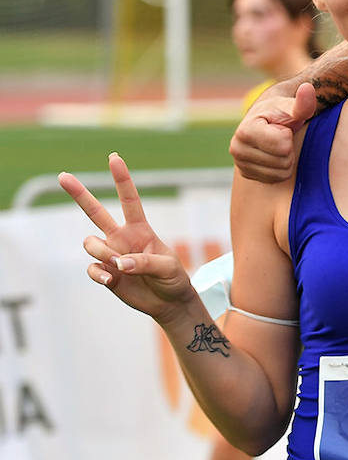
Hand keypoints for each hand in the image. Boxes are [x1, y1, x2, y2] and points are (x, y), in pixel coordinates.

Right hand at [59, 153, 195, 323]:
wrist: (168, 302)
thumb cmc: (173, 279)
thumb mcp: (167, 268)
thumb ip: (144, 262)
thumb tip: (117, 263)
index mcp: (141, 230)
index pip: (130, 200)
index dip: (122, 179)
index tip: (114, 158)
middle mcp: (122, 238)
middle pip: (96, 212)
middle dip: (79, 194)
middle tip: (62, 176)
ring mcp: (111, 254)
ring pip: (90, 243)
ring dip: (102, 253)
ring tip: (120, 267)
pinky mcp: (104, 273)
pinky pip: (92, 269)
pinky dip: (99, 274)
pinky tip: (112, 281)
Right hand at [228, 82, 314, 182]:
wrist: (268, 121)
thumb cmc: (282, 112)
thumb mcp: (292, 106)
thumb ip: (302, 102)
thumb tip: (308, 88)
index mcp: (245, 130)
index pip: (283, 146)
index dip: (288, 135)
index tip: (280, 127)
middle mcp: (236, 148)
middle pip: (283, 161)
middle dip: (288, 149)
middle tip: (280, 137)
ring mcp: (240, 164)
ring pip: (281, 174)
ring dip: (286, 160)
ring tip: (277, 145)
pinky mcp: (247, 174)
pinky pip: (276, 180)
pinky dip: (280, 169)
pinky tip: (274, 155)